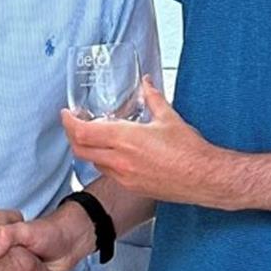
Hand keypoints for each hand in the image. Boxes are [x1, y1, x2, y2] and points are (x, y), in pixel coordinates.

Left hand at [62, 76, 222, 204]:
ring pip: (93, 162)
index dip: (69, 122)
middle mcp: (120, 160)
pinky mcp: (132, 187)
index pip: (84, 132)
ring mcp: (124, 177)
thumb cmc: (189, 150)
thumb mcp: (169, 117)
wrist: (204, 178)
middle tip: (74, 124)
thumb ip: (153, 97)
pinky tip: (115, 153)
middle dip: (72, 136)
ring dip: (88, 149)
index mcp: (126, 138)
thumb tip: (147, 83)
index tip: (66, 114)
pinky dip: (104, 161)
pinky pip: (108, 173)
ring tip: (94, 136)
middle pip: (80, 150)